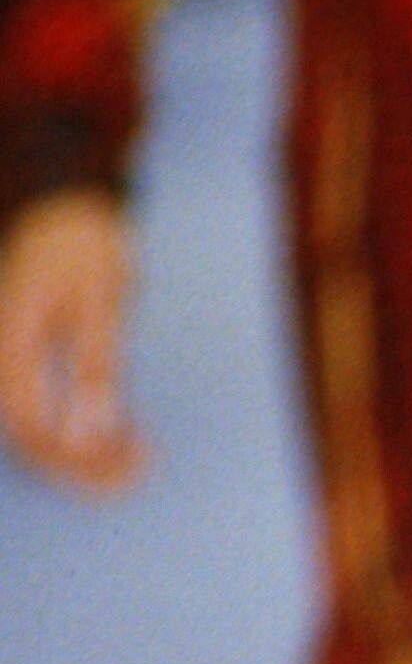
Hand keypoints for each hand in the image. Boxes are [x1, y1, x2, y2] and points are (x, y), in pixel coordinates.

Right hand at [0, 194, 143, 490]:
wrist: (64, 197)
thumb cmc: (83, 240)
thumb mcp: (102, 300)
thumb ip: (95, 365)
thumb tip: (88, 433)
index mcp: (8, 346)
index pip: (34, 430)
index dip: (83, 460)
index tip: (139, 460)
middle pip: (31, 441)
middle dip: (87, 466)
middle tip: (145, 466)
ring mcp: (8, 361)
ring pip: (36, 431)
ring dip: (86, 454)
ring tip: (141, 453)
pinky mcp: (24, 360)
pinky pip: (42, 410)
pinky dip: (81, 430)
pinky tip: (124, 432)